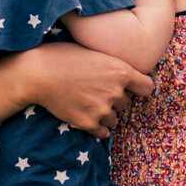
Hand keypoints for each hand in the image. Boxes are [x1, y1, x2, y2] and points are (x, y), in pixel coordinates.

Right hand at [28, 43, 153, 135]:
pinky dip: (97, 127)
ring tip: (87, 102)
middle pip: (126, 103)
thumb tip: (126, 76)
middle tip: (96, 90)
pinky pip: (102, 132)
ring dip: (105, 113)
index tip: (132, 88)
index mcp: (121, 71)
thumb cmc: (63, 57)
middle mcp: (115, 92)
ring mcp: (102, 109)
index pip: (147, 87)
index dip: (139, 87)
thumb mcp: (95, 53)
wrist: (38, 73)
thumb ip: (113, 66)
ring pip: (114, 119)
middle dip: (115, 99)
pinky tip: (86, 116)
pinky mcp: (88, 123)